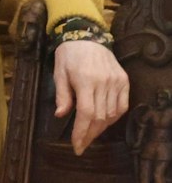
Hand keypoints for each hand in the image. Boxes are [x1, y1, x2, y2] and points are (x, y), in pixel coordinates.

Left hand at [54, 39, 129, 154]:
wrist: (88, 37)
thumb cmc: (68, 55)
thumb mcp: (59, 73)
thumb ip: (62, 95)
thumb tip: (61, 116)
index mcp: (85, 81)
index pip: (86, 113)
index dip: (81, 132)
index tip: (76, 145)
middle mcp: (104, 83)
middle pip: (99, 117)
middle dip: (90, 134)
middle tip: (81, 145)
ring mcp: (117, 82)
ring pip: (112, 114)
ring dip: (101, 128)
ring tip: (90, 135)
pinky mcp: (124, 81)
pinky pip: (122, 106)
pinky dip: (114, 117)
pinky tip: (104, 123)